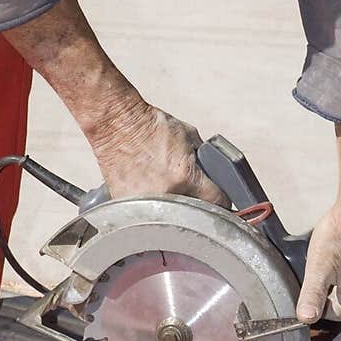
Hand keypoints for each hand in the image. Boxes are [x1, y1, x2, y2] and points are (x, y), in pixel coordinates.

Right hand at [91, 103, 227, 206]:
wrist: (117, 124)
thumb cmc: (150, 126)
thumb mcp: (190, 137)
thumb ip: (205, 160)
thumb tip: (217, 175)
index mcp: (185, 177)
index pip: (218, 201)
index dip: (223, 200)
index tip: (220, 200)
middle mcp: (167, 194)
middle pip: (195, 213)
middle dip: (199, 204)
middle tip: (194, 193)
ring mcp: (145, 204)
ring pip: (171, 217)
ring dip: (175, 208)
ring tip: (167, 189)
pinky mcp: (127, 206)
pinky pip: (148, 214)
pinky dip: (151, 206)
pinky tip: (149, 191)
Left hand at [296, 195, 340, 323]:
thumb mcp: (318, 267)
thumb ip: (312, 295)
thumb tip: (306, 318)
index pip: (337, 315)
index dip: (321, 307)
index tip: (310, 294)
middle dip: (329, 292)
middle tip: (316, 273)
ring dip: (339, 278)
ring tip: (327, 261)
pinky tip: (340, 251)